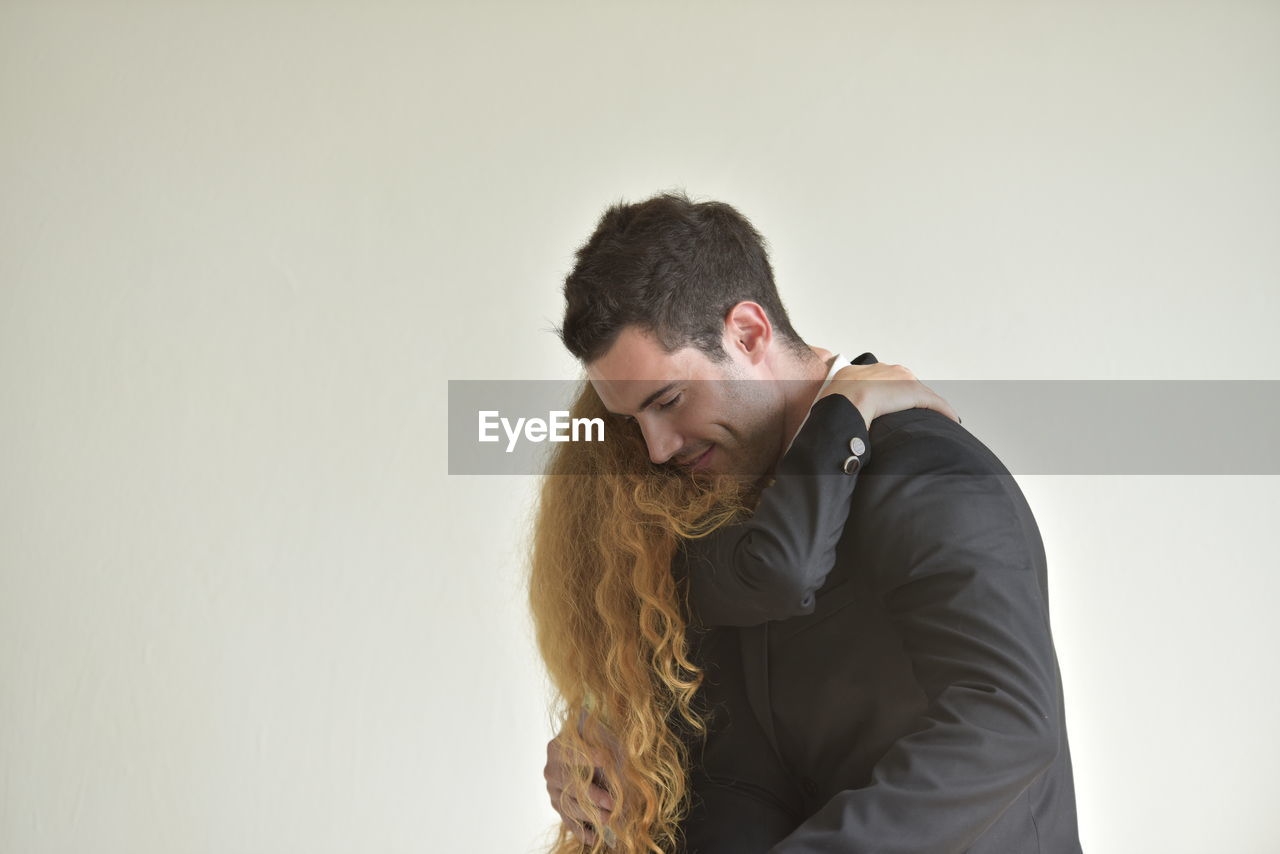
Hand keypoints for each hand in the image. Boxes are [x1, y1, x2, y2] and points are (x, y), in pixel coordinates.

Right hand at [544, 730, 615, 846]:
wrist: (586, 754)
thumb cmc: (598, 745)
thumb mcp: (603, 743)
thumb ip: (609, 755)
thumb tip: (620, 773)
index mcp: (559, 748)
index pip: (572, 753)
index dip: (589, 756)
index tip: (605, 759)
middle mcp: (552, 769)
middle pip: (570, 784)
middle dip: (592, 795)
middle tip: (612, 804)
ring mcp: (553, 789)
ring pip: (569, 805)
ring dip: (590, 815)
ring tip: (608, 820)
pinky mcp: (558, 805)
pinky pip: (568, 821)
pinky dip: (581, 831)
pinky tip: (594, 838)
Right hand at [818, 362, 959, 425]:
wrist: (844, 403)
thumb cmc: (833, 406)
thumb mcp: (832, 399)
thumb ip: (838, 402)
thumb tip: (832, 421)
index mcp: (862, 371)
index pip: (882, 380)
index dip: (889, 393)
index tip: (892, 404)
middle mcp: (883, 369)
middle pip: (903, 384)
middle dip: (909, 398)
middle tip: (912, 414)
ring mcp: (899, 379)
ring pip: (920, 393)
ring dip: (930, 405)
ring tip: (936, 417)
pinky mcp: (913, 391)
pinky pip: (934, 402)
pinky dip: (944, 411)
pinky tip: (951, 420)